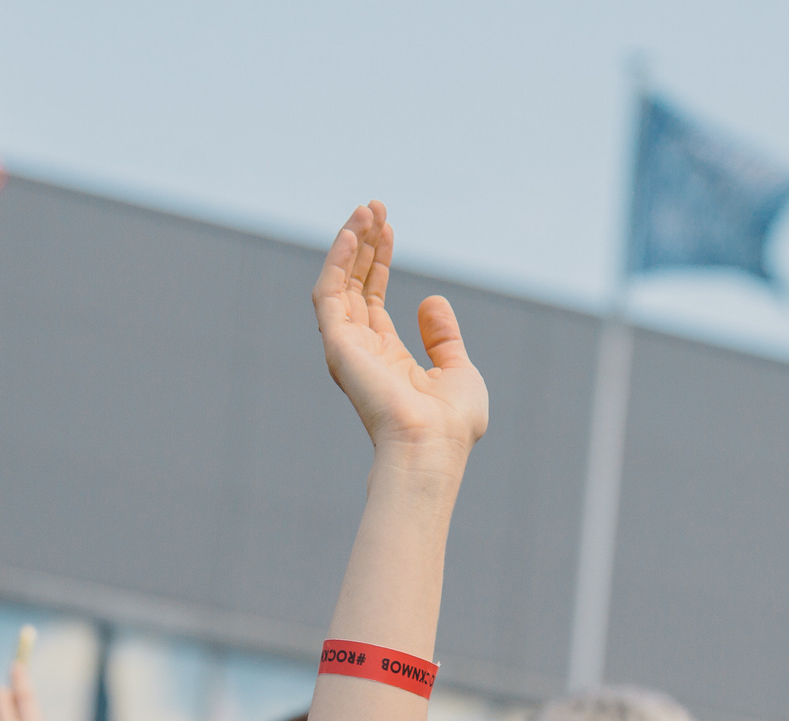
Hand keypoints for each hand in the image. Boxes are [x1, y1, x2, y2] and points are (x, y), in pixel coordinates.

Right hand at [313, 201, 488, 470]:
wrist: (432, 447)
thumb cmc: (451, 424)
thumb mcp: (458, 370)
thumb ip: (443, 337)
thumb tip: (432, 301)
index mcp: (387, 359)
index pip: (373, 299)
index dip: (378, 262)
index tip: (389, 228)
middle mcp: (362, 352)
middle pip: (354, 286)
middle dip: (363, 245)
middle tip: (375, 206)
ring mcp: (348, 349)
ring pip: (340, 283)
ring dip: (350, 244)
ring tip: (367, 209)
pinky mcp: (339, 345)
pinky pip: (329, 293)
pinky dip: (337, 261)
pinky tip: (352, 232)